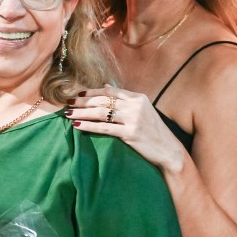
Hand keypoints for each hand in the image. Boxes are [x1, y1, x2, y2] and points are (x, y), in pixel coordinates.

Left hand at [68, 86, 185, 173]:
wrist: (169, 151)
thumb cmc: (153, 131)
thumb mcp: (142, 110)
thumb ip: (125, 98)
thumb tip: (105, 86)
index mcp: (138, 98)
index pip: (110, 91)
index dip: (92, 92)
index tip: (78, 94)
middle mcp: (135, 106)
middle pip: (102, 101)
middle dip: (82, 102)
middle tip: (68, 103)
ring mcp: (133, 119)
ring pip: (100, 113)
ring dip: (81, 112)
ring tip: (67, 114)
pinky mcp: (130, 133)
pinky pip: (103, 128)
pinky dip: (88, 126)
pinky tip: (76, 125)